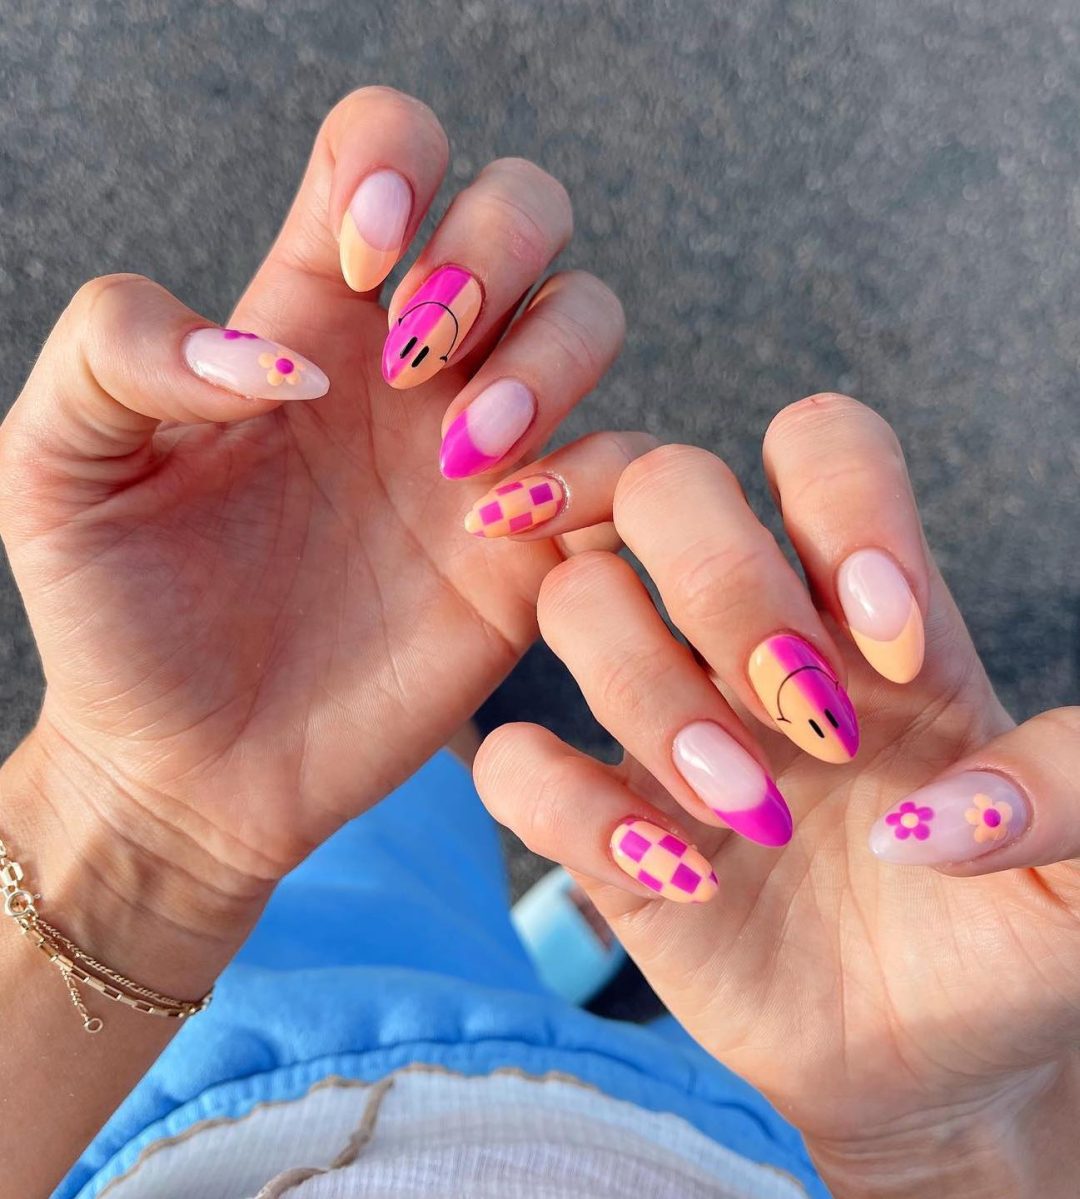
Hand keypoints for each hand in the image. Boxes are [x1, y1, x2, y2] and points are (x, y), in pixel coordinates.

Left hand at [0, 87, 639, 961]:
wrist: (188, 767)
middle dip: (493, 251)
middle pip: (526, 208)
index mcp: (306, 315)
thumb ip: (119, 352)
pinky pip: (628, 468)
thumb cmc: (116, 615)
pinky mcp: (531, 554)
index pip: (389, 149)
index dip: (396, 160)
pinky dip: (596, 475)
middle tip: (410, 367)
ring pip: (590, 320)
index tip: (355, 260)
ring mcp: (482, 458)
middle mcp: (411, 370)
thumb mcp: (56, 466)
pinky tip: (497, 534)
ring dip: (547, 363)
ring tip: (460, 461)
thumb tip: (279, 356)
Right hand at [475, 394, 1079, 1196]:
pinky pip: (513, 760)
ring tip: (751, 815)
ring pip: (574, 598)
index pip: (820, 444)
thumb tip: (935, 810)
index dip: (842, 504)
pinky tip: (675, 878)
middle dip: (721, 581)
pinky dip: (570, 808)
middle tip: (807, 717)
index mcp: (868, 610)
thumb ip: (1071, 795)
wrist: (927, 1055)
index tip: (894, 646)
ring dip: (653, 696)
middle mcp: (747, 638)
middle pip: (664, 481)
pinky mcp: (598, 822)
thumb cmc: (1006, 936)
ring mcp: (662, 721)